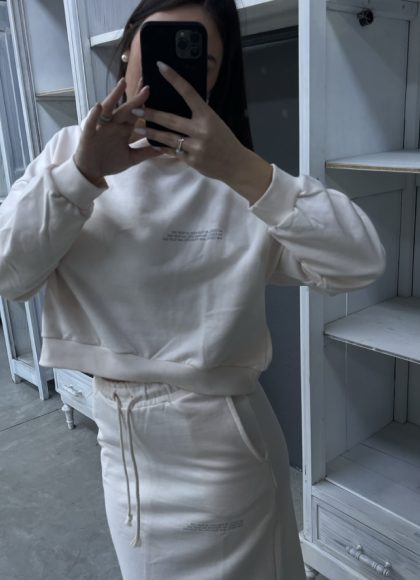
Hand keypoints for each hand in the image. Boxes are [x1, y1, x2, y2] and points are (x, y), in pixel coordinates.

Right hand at [74, 78, 161, 185]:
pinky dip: (94, 115)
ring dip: (114, 96)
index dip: (144, 103)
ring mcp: (101, 127)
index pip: (136, 113)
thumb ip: (146, 152)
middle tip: (145, 84)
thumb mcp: (131, 158)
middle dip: (135, 97)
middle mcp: (114, 124)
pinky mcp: (89, 134)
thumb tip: (164, 149)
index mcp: (124, 129)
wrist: (91, 171)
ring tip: (122, 83)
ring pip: (109, 109)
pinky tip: (98, 106)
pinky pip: (92, 123)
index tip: (154, 91)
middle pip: (126, 108)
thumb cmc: (110, 162)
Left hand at [143, 62, 271, 203]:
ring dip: (151, 133)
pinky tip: (153, 143)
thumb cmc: (225, 140)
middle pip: (170, 120)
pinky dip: (163, 147)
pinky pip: (173, 152)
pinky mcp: (192, 161)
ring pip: (168, 138)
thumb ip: (200, 114)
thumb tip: (184, 99)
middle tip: (134, 109)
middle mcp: (201, 130)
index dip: (174, 79)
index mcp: (207, 116)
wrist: (235, 164)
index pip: (189, 92)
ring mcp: (196, 147)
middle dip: (151, 114)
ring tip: (137, 128)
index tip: (160, 66)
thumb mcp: (215, 122)